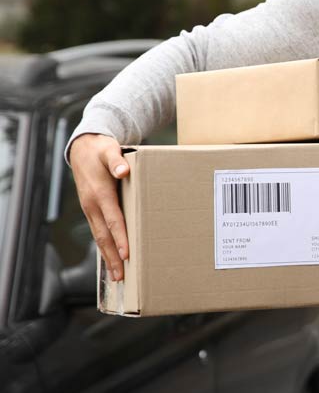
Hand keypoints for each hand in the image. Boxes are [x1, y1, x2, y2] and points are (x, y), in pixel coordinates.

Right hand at [68, 134, 130, 281]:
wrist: (83, 149)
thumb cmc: (101, 150)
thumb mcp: (110, 151)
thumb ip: (117, 161)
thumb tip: (123, 171)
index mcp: (100, 193)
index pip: (113, 220)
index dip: (120, 237)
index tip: (128, 254)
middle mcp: (92, 205)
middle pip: (103, 236)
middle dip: (112, 257)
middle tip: (121, 276)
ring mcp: (90, 209)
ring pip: (99, 236)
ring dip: (108, 256)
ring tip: (117, 275)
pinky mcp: (91, 210)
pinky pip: (98, 231)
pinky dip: (105, 246)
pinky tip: (112, 257)